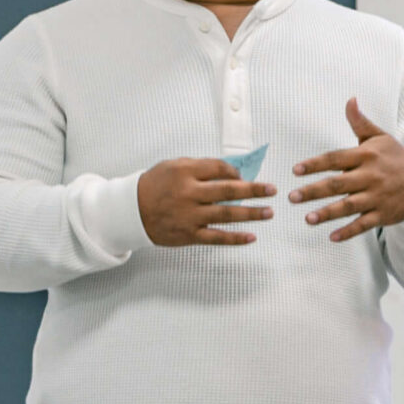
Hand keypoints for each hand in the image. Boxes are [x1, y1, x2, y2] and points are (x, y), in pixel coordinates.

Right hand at [137, 157, 276, 246]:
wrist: (130, 211)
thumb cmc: (154, 186)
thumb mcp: (173, 166)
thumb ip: (200, 167)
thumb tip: (231, 172)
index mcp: (185, 172)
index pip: (219, 168)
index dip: (236, 172)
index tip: (244, 176)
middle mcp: (189, 193)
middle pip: (228, 190)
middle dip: (254, 190)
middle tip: (272, 190)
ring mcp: (190, 216)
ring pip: (226, 214)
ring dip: (251, 213)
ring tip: (269, 212)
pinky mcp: (189, 235)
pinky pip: (216, 237)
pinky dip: (235, 238)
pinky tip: (251, 237)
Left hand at [291, 99, 403, 241]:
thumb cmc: (394, 157)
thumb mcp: (380, 137)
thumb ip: (360, 122)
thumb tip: (350, 100)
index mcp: (366, 156)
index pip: (336, 159)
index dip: (315, 164)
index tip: (295, 170)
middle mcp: (370, 176)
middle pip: (338, 184)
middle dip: (314, 191)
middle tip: (292, 197)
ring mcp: (377, 197)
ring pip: (349, 206)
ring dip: (328, 213)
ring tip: (307, 219)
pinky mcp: (383, 214)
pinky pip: (363, 224)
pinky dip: (348, 231)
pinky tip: (331, 237)